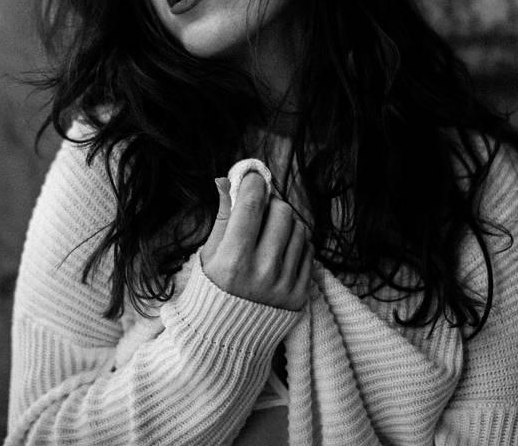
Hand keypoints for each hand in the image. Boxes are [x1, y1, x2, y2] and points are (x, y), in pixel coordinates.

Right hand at [199, 173, 311, 309]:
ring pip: (300, 228)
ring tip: (269, 233)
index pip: (252, 204)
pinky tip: (279, 252)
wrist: (226, 339)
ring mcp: (284, 284)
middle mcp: (262, 271)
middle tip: (260, 211)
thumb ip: (223, 215)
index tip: (252, 179)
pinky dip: (296, 244)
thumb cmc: (212, 290)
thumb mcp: (209, 252)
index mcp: (233, 259)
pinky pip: (309, 251)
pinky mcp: (300, 294)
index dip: (254, 183)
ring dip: (285, 223)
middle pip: (282, 211)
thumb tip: (225, 179)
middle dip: (271, 204)